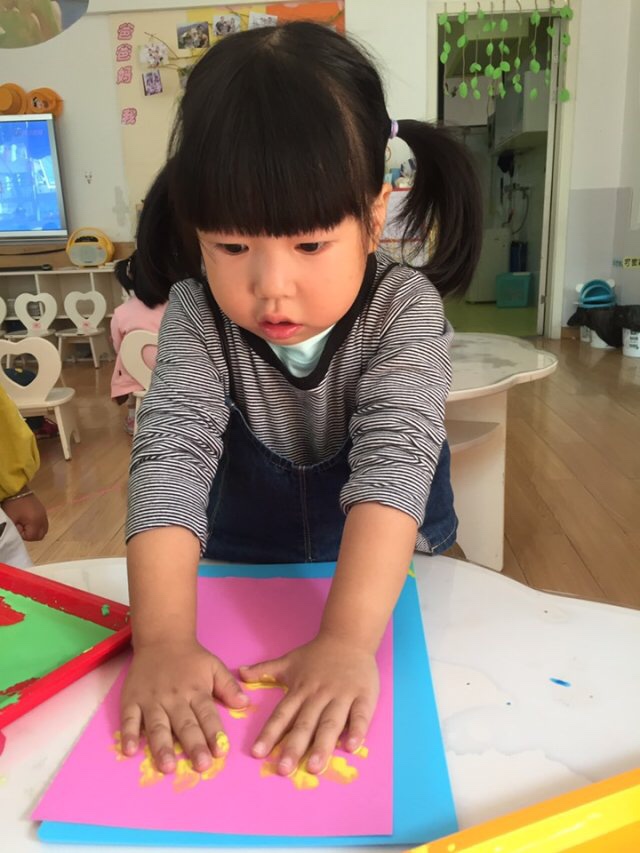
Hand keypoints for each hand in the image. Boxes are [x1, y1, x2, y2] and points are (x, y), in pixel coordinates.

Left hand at [2, 492, 47, 540]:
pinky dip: (37, 524)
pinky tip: (28, 519)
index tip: (17, 526)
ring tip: (25, 524)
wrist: (17, 490)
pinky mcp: (43, 510)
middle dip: (30, 535)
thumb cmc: (13, 505)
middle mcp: (43, 519)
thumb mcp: (11, 519)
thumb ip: (15, 531)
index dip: (23, 535)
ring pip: (43, 529)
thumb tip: (19, 535)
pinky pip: (43, 522)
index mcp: (36, 522)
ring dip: (34, 530)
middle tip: (21, 528)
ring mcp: (44, 514)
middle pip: (40, 535)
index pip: (32, 537)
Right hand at [120, 639, 247, 772]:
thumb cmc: (190, 658)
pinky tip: (130, 751)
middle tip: (201, 765)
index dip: (214, 733)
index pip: (207, 714)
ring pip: (157, 726)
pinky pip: (129, 719)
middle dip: (193, 745)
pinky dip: (128, 735)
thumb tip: (245, 703)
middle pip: (185, 724)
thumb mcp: (214, 666)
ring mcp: (151, 700)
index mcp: (196, 690)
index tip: (221, 752)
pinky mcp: (131, 700)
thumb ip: (228, 686)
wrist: (161, 638)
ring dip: (162, 747)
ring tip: (168, 766)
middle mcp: (174, 697)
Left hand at [239, 633, 378, 775]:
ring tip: (314, 766)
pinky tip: (351, 747)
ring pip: (331, 723)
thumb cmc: (318, 654)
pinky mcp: (363, 696)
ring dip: (322, 745)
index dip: (269, 733)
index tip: (257, 753)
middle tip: (284, 769)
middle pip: (305, 724)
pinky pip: (360, 715)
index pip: (282, 714)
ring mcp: (342, 696)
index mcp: (300, 690)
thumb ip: (265, 669)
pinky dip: (357, 730)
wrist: (349, 636)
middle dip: (294, 747)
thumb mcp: (290, 660)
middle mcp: (319, 695)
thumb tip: (240, 672)